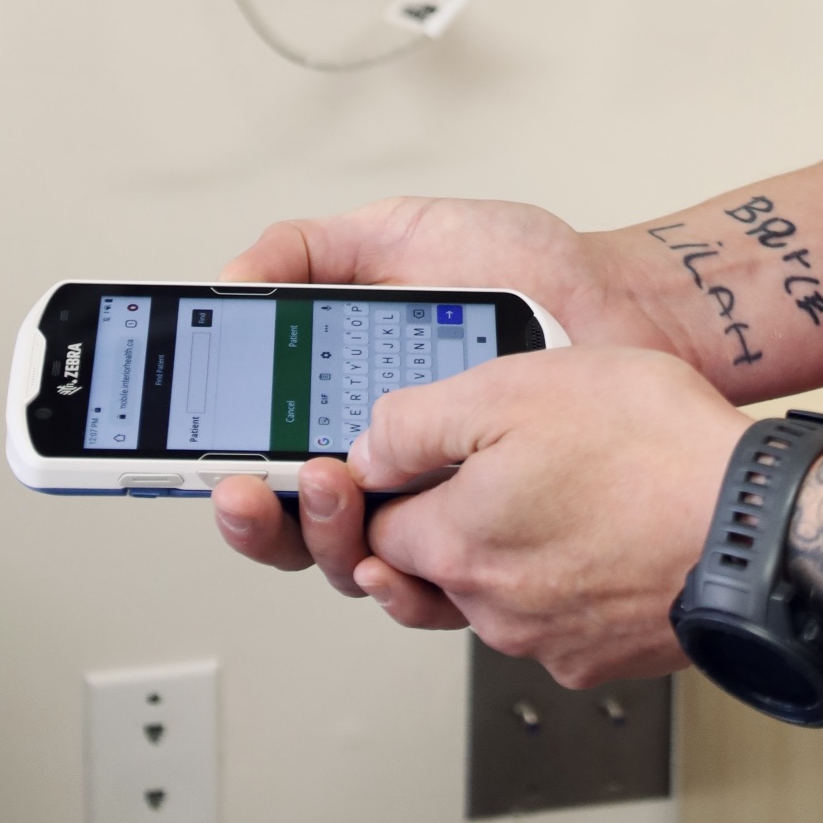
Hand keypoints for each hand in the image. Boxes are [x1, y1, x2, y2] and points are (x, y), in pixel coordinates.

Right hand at [213, 195, 690, 596]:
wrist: (618, 299)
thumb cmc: (522, 268)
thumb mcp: (402, 233)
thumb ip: (312, 249)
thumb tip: (231, 280)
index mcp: (347, 396)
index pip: (265, 451)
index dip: (222, 465)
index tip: (203, 459)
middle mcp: (385, 459)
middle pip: (292, 520)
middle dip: (255, 516)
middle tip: (249, 486)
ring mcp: (437, 500)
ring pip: (349, 559)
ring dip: (317, 536)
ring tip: (325, 485)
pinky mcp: (492, 535)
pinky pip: (432, 588)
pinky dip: (397, 584)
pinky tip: (383, 553)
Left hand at [346, 345, 747, 685]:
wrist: (761, 524)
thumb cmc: (654, 449)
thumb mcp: (516, 387)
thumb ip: (417, 421)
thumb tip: (365, 452)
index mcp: (458, 543)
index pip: (370, 530)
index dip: (370, 491)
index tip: (382, 465)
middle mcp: (494, 609)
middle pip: (423, 572)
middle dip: (430, 523)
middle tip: (469, 468)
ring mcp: (551, 640)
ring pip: (491, 596)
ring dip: (500, 549)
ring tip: (541, 486)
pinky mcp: (604, 653)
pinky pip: (555, 616)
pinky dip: (560, 576)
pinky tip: (591, 524)